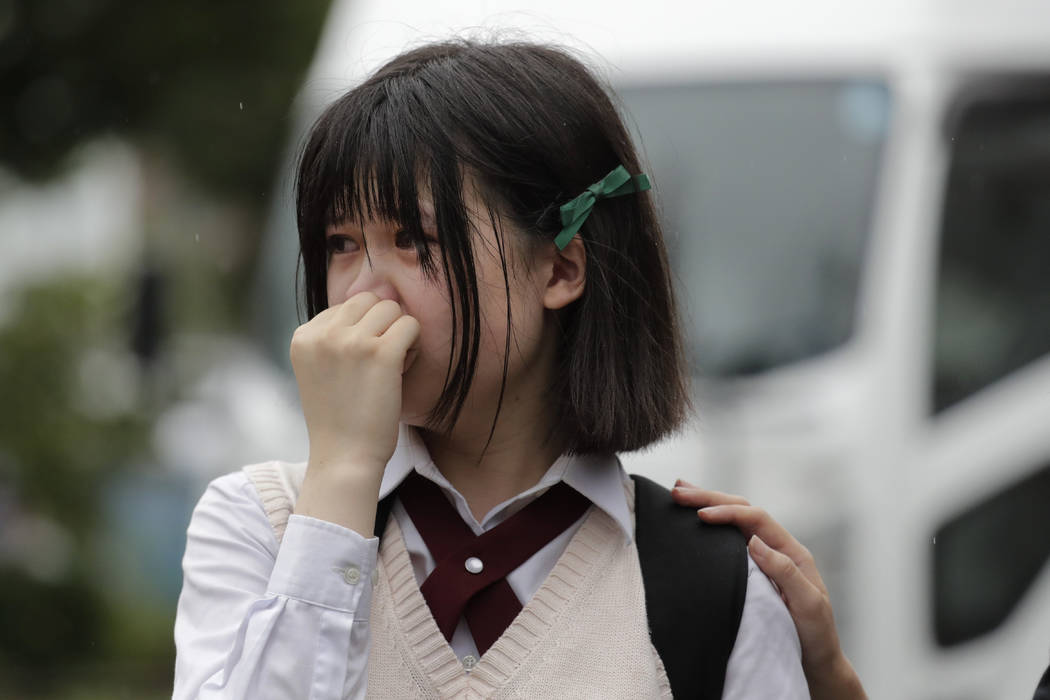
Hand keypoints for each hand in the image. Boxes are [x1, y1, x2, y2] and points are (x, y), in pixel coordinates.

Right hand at [290, 291, 419, 475]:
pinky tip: (403, 369)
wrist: (345, 457)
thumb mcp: (321, 369)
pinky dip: (414, 345)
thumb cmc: (339, 417)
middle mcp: (323, 334)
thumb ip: (336, 335)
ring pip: (392, 308)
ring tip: (392, 366)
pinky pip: (411, 325)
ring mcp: (350, 342)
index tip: (358, 364)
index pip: (346, 306)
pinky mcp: (380, 353)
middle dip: (382, 324)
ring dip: (399, 333)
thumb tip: (380, 295)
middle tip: (381, 360)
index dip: (362, 331)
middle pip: (369, 300)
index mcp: (303, 336)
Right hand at [671, 480, 866, 699]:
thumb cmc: (816, 635)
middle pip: (742, 512)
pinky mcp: (753, 571)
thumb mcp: (808, 605)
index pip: (755, 520)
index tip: (700, 515)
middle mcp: (777, 549)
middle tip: (679, 491)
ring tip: (681, 492)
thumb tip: (754, 541)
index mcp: (791, 552)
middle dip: (711, 498)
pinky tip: (695, 518)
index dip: (727, 512)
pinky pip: (730, 540)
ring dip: (709, 504)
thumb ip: (785, 571)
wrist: (817, 661)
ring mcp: (765, 558)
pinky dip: (712, 524)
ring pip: (735, 521)